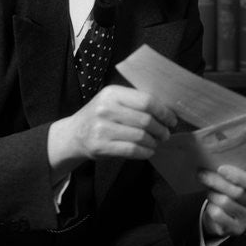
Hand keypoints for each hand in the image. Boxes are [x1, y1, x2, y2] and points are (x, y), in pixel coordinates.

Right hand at [48, 85, 176, 171]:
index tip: (171, 119)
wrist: (74, 134)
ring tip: (157, 142)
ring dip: (154, 142)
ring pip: (140, 136)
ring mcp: (101, 128)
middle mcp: (106, 109)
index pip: (146, 101)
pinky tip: (148, 151)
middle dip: (161, 129)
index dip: (164, 111)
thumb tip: (167, 110)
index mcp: (112, 93)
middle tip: (166, 134)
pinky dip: (145, 152)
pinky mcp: (100, 146)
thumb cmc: (100, 116)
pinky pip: (131, 150)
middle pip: (146, 120)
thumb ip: (135, 101)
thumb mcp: (112, 100)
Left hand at [198, 164, 245, 238]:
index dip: (238, 176)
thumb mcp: (243, 178)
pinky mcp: (236, 229)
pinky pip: (218, 215)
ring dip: (212, 194)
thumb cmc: (238, 189)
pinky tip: (212, 203)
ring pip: (224, 202)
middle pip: (237, 193)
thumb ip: (236, 171)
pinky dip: (211, 206)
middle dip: (217, 181)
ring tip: (210, 189)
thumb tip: (216, 162)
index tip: (221, 168)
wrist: (233, 212)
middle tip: (203, 174)